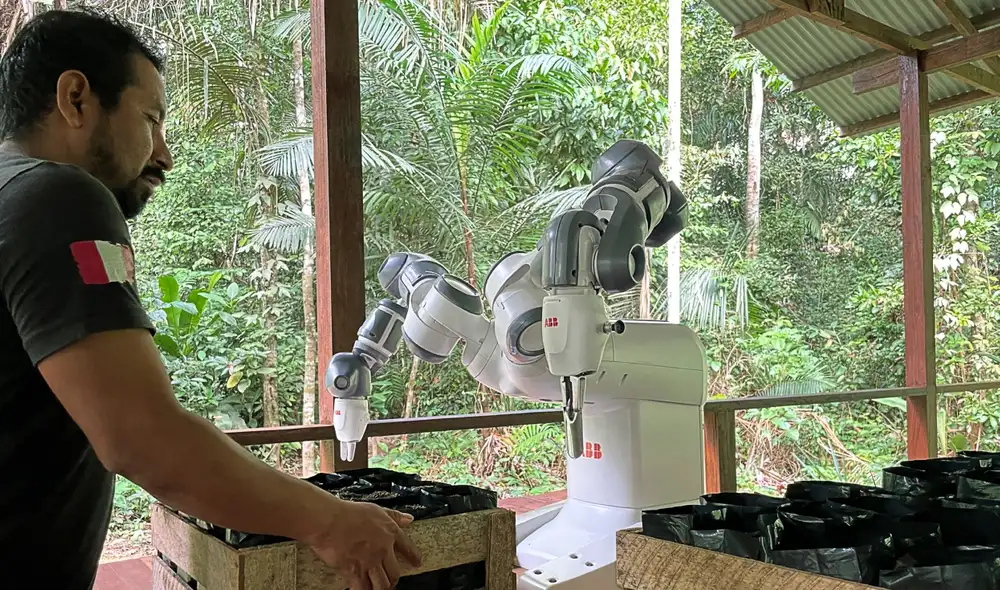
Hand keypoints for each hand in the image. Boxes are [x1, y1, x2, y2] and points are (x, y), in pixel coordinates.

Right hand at [306, 498, 421, 589]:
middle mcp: (383, 549)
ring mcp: (369, 562)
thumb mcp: (376, 509)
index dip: (414, 557)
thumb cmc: (349, 513)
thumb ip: (393, 515)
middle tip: (390, 580)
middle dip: (393, 579)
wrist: (329, 521)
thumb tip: (409, 519)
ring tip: (379, 588)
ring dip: (381, 588)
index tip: (417, 562)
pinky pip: (363, 588)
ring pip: (382, 585)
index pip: (408, 547)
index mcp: (390, 532)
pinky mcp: (354, 571)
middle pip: (395, 573)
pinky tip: (363, 589)